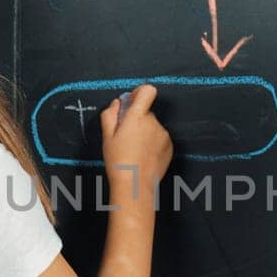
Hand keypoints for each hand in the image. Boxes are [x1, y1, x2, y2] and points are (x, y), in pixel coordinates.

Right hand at [100, 83, 172, 202]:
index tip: (133, 101)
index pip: (147, 91)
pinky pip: (160, 138)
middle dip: (137, 120)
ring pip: (153, 126)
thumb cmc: (118, 161)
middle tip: (126, 137)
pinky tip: (144, 156)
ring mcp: (164, 135)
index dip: (140, 93)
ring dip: (145, 133)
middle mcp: (154, 123)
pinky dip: (153, 143)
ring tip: (135, 150)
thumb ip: (110, 115)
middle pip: (147, 113)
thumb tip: (117, 103)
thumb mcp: (107, 136)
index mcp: (137, 117)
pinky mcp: (170, 146)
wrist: (135, 185)